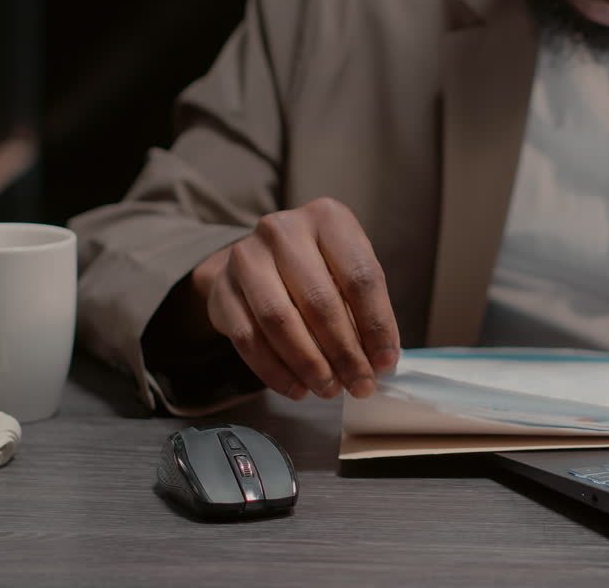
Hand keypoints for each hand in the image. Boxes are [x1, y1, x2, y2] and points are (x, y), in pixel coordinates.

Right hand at [192, 198, 400, 399]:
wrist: (256, 260)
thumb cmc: (316, 269)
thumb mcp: (347, 274)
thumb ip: (365, 312)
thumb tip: (380, 362)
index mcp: (328, 218)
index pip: (360, 277)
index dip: (377, 326)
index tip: (385, 363)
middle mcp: (284, 229)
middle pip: (319, 300)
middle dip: (344, 352)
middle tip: (359, 386)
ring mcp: (247, 256)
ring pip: (280, 321)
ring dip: (309, 364)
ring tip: (329, 389)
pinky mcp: (222, 288)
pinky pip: (248, 338)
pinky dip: (275, 371)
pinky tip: (297, 389)